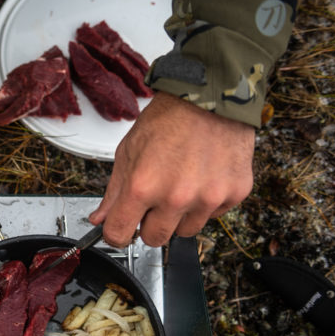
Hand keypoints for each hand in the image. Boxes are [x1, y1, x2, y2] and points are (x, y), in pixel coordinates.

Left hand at [88, 92, 255, 247]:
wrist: (210, 96)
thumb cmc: (168, 119)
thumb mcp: (129, 152)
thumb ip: (114, 192)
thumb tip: (100, 219)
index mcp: (143, 187)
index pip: (119, 236)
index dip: (117, 233)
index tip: (120, 228)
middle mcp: (176, 197)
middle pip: (154, 239)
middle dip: (150, 224)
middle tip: (155, 200)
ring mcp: (208, 197)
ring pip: (186, 230)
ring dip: (180, 215)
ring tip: (182, 183)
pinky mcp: (234, 193)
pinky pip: (214, 215)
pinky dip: (207, 202)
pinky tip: (203, 177)